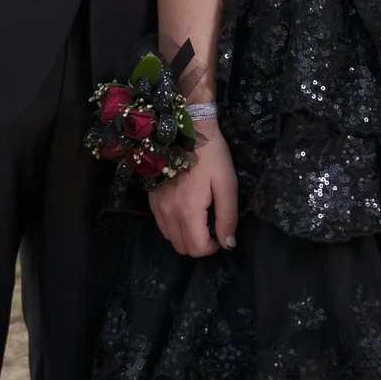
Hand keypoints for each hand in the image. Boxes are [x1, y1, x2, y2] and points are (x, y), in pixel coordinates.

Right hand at [150, 133, 239, 257]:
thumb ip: (227, 217)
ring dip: (186, 236)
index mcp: (188, 212)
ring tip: (200, 217)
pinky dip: (175, 226)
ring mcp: (157, 208)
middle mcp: (168, 214)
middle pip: (182, 248)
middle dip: (200, 244)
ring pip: (171, 239)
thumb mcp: (227, 184)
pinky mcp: (152, 200)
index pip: (197, 249)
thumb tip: (228, 244)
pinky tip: (186, 210)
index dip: (213, 246)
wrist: (186, 129)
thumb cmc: (211, 156)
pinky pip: (162, 225)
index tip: (221, 232)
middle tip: (212, 225)